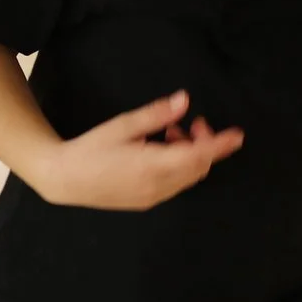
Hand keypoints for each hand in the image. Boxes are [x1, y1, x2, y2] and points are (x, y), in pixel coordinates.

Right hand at [28, 91, 243, 210]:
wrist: (64, 179)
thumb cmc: (91, 148)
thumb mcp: (123, 125)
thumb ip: (157, 115)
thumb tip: (184, 100)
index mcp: (152, 165)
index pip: (198, 155)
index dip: (220, 145)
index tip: (237, 135)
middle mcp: (157, 186)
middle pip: (198, 167)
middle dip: (204, 144)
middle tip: (193, 122)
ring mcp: (153, 197)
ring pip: (189, 177)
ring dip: (190, 155)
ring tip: (171, 133)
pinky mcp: (147, 201)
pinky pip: (176, 184)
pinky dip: (179, 166)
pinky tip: (161, 150)